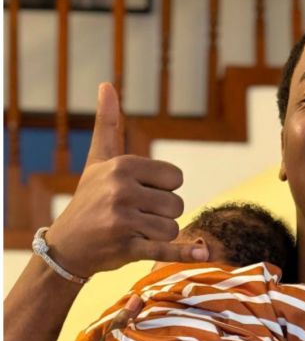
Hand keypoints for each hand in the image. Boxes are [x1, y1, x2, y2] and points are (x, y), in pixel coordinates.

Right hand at [44, 83, 207, 278]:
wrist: (67, 245)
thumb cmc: (90, 198)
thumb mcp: (98, 161)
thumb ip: (108, 124)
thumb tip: (107, 85)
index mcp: (122, 166)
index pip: (175, 177)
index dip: (164, 189)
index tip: (141, 193)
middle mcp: (121, 190)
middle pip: (176, 204)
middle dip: (162, 213)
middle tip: (135, 216)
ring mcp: (123, 220)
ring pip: (173, 227)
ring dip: (160, 234)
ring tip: (134, 231)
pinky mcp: (126, 247)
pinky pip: (166, 249)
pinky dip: (184, 254)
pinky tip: (202, 255)